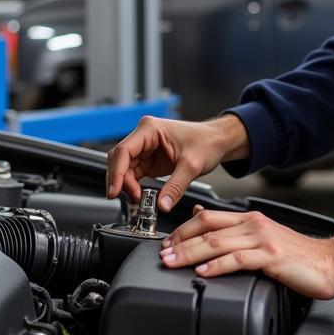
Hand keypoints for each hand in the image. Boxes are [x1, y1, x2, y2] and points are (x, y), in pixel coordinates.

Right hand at [106, 115, 248, 210]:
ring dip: (126, 185)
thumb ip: (175, 187)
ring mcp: (145, 148)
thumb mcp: (192, 166)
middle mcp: (144, 136)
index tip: (115, 190)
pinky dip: (134, 186)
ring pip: (124, 168)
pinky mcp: (149, 159)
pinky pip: (134, 173)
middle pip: (120, 159)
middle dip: (119, 180)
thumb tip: (162, 205)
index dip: (117, 172)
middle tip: (126, 198)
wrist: (217, 141)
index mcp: (150, 129)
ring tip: (137, 199)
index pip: (124, 150)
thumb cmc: (207, 142)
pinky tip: (139, 196)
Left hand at [158, 205, 333, 300]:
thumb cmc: (298, 257)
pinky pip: (238, 259)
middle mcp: (253, 225)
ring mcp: (262, 239)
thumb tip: (206, 225)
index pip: (207, 217)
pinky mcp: (271, 256)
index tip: (166, 242)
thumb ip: (236, 233)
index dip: (183, 229)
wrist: (330, 263)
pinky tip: (204, 273)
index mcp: (249, 219)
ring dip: (191, 253)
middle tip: (162, 253)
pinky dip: (217, 266)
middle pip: (206, 228)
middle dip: (180, 241)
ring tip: (173, 262)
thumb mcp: (263, 238)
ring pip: (217, 242)